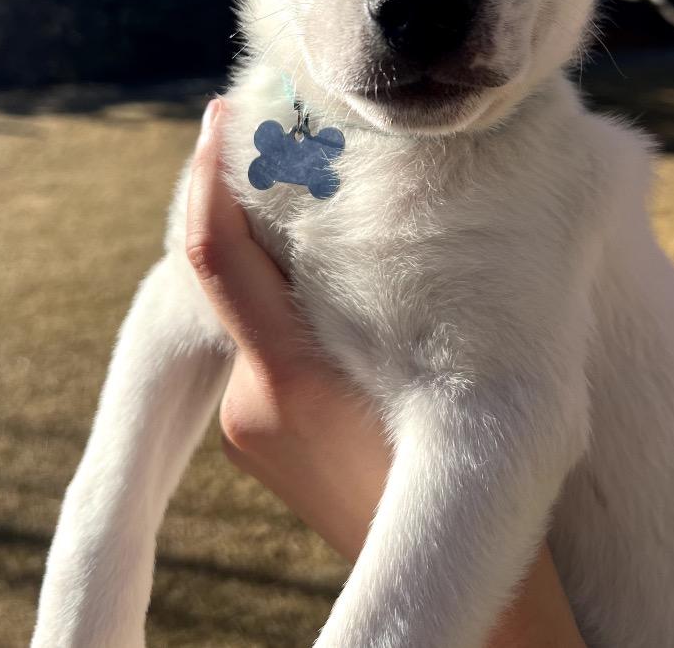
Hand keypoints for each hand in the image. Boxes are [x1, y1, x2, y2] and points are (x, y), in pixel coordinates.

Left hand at [187, 98, 587, 646]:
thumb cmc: (465, 445)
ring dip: (274, 249)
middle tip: (268, 131)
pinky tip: (332, 273)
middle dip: (244, 203)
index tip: (219, 114)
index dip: (209, 179)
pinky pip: (256, 339)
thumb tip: (342, 190)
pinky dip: (283, 297)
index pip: (217, 255)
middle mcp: (249, 397)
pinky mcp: (251, 431)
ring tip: (317, 192)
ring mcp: (246, 420)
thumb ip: (378, 282)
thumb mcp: (439, 354)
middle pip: (231, 271)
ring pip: (250, 304)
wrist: (458, 559)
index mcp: (288, 376)